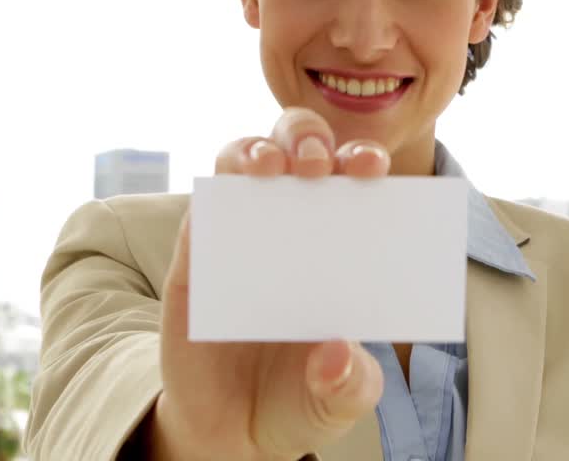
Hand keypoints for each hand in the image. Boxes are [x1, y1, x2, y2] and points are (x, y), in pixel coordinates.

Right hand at [147, 107, 388, 460]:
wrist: (233, 430)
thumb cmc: (301, 396)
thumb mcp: (338, 400)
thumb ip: (349, 383)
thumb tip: (335, 355)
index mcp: (345, 241)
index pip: (358, 181)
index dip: (364, 161)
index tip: (373, 168)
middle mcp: (295, 222)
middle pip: (301, 149)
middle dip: (309, 139)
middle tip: (316, 162)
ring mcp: (242, 231)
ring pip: (244, 159)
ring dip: (256, 150)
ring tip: (269, 168)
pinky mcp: (196, 254)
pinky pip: (201, 210)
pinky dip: (212, 197)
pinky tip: (222, 206)